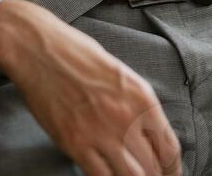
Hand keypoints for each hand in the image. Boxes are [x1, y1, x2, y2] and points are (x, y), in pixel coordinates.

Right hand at [0, 0, 181, 175]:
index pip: (169, 148)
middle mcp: (125, 117)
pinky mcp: (75, 144)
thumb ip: (136, 104)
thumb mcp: (119, 73)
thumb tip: (149, 134)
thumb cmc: (77, 54)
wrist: (39, 49)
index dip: (172, 169)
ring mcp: (100, 133)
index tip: (169, 174)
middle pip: (153, 168)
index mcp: (141, 96)